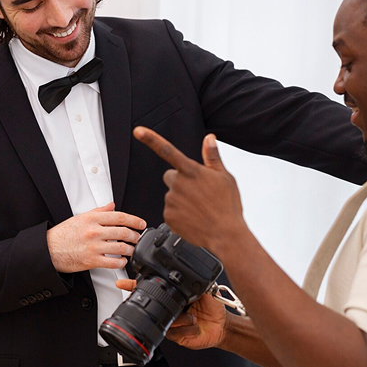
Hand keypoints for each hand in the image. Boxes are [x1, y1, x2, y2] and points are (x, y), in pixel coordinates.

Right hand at [47, 202, 145, 272]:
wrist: (49, 249)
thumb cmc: (63, 234)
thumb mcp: (81, 217)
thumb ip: (99, 211)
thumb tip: (112, 206)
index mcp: (92, 219)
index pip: (120, 217)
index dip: (135, 220)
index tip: (141, 224)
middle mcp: (94, 231)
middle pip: (123, 232)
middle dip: (135, 236)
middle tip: (138, 238)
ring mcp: (93, 247)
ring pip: (121, 248)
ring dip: (130, 250)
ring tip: (132, 250)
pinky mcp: (91, 261)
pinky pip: (112, 263)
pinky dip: (121, 262)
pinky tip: (122, 261)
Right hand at [115, 279, 226, 349]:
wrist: (222, 327)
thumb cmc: (214, 308)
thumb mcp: (205, 290)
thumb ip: (194, 282)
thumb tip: (187, 270)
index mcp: (175, 297)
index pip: (153, 290)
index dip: (135, 287)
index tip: (122, 283)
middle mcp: (171, 310)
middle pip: (155, 307)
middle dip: (162, 308)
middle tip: (182, 308)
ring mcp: (172, 324)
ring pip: (165, 321)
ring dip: (181, 319)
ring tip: (194, 317)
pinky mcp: (176, 336)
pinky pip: (173, 333)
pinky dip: (187, 328)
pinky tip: (195, 326)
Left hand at [133, 128, 246, 252]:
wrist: (226, 235)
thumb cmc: (228, 206)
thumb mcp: (225, 177)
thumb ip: (212, 156)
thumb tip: (209, 138)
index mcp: (191, 171)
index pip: (167, 150)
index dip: (151, 139)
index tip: (138, 131)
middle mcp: (178, 184)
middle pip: (170, 176)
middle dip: (180, 182)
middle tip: (197, 193)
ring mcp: (172, 201)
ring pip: (172, 195)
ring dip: (182, 199)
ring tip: (199, 209)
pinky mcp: (168, 217)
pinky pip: (170, 211)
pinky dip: (180, 215)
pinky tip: (193, 219)